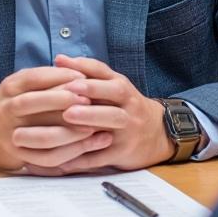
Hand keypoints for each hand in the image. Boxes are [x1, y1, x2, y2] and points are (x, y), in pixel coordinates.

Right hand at [0, 66, 111, 170]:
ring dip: (71, 131)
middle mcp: (7, 109)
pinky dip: (69, 153)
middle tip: (91, 101)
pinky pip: (45, 157)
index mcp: (10, 87)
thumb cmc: (10, 104)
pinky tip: (88, 147)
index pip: (35, 78)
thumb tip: (81, 76)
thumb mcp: (20, 85)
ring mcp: (11, 135)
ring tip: (95, 127)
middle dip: (65, 101)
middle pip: (35, 103)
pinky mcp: (19, 155)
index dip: (60, 77)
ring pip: (42, 134)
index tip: (84, 78)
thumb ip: (44, 79)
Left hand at [21, 55, 172, 174]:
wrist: (157, 134)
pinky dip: (84, 157)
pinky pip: (103, 155)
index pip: (106, 73)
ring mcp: (128, 129)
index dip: (87, 70)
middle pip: (114, 94)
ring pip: (112, 122)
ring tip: (67, 117)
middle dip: (91, 91)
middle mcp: (128, 105)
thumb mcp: (113, 86)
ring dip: (90, 118)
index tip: (67, 72)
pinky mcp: (123, 153)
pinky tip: (63, 157)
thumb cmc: (125, 106)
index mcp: (122, 87)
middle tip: (68, 90)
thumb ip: (88, 72)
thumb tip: (59, 59)